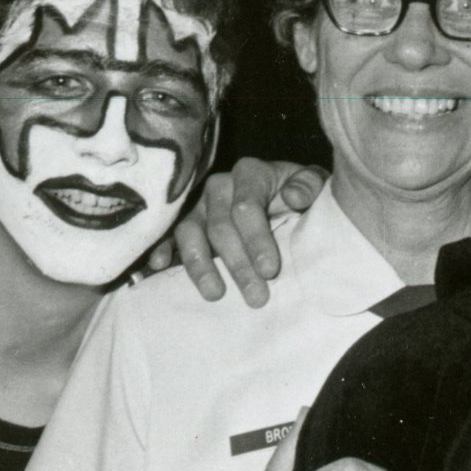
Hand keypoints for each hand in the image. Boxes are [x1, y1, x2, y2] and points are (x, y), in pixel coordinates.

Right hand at [143, 157, 328, 306]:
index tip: (271, 270)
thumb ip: (308, 186)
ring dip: (201, 266)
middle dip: (238, 265)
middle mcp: (219, 186)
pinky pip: (169, 236)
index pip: (247, 207)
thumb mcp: (312, 183)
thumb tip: (294, 198)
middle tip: (256, 297)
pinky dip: (162, 249)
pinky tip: (158, 266)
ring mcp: (198, 205)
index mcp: (250, 173)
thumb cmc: (298, 193)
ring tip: (216, 294)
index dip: (257, 240)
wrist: (285, 197)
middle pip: (221, 227)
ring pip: (190, 233)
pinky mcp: (184, 223)